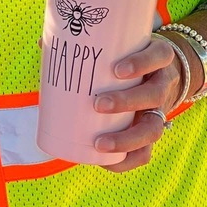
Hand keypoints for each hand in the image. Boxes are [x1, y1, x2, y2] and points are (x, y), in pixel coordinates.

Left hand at [92, 34, 180, 172]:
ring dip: (127, 139)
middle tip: (98, 104)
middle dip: (127, 102)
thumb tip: (43, 44)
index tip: (117, 70)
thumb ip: (83, 44)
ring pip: (154, 128)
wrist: (158, 73)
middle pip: (154, 94)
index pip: (159, 56)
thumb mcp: (118, 45)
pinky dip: (126, 160)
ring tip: (99, 143)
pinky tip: (105, 162)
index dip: (142, 63)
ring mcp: (160, 110)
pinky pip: (146, 152)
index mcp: (157, 57)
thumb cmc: (127, 56)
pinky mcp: (152, 130)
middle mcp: (163, 83)